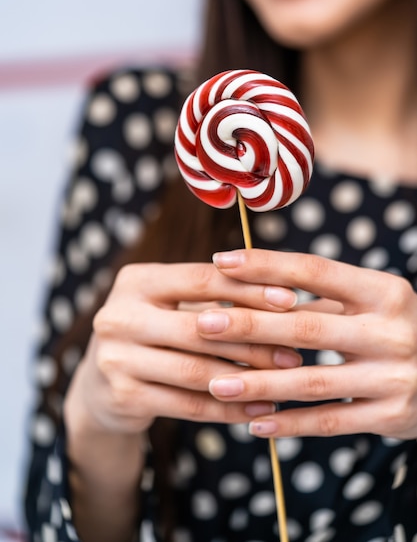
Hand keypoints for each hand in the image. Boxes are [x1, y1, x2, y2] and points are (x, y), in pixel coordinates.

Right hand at [65, 260, 298, 437]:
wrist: (101, 385)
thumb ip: (217, 299)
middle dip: (253, 341)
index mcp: (136, 280)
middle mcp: (119, 315)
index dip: (248, 289)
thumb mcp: (173, 306)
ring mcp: (115, 358)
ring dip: (247, 379)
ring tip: (284, 382)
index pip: (201, 279)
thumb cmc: (155, 333)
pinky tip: (257, 409)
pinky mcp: (122, 396)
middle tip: (295, 353)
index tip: (292, 300)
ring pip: (196, 370)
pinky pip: (188, 405)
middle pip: (200, 328)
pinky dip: (228, 408)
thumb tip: (288, 298)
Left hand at [199, 249, 416, 439]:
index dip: (265, 265)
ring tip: (216, 384)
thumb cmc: (398, 327)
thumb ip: (322, 298)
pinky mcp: (392, 416)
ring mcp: (394, 376)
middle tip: (202, 324)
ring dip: (259, 384)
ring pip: (311, 381)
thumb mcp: (374, 302)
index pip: (314, 270)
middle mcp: (391, 330)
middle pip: (306, 326)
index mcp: (384, 291)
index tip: (221, 261)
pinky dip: (290, 423)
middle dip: (249, 326)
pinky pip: (331, 421)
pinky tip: (254, 423)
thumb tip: (250, 289)